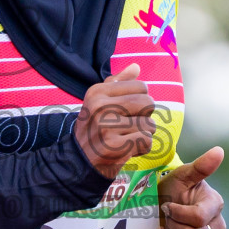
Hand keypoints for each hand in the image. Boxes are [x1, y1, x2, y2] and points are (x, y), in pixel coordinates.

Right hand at [74, 63, 156, 178]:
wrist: (78, 162)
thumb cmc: (94, 129)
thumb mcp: (99, 102)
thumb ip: (118, 83)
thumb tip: (136, 66)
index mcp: (97, 92)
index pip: (141, 87)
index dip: (139, 102)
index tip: (124, 113)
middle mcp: (100, 106)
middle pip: (148, 103)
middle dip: (145, 118)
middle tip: (129, 127)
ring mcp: (106, 126)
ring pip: (149, 124)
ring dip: (143, 135)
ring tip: (126, 139)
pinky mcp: (114, 146)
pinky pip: (146, 141)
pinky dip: (142, 148)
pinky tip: (128, 150)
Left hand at [157, 146, 226, 228]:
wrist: (165, 202)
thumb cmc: (174, 187)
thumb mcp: (183, 175)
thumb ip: (201, 166)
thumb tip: (219, 151)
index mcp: (215, 205)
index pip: (197, 219)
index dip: (176, 213)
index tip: (168, 204)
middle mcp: (218, 227)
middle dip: (171, 225)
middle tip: (168, 214)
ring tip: (168, 224)